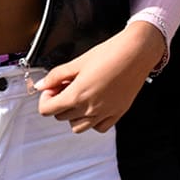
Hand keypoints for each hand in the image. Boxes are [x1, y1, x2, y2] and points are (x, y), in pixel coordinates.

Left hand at [36, 21, 165, 132]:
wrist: (137, 52)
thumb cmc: (111, 53)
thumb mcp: (78, 62)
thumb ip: (57, 75)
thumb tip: (42, 85)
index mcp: (77, 94)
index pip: (47, 110)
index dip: (45, 98)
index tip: (53, 88)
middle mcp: (90, 108)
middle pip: (61, 116)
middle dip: (59, 102)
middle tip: (67, 87)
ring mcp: (105, 112)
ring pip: (78, 126)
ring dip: (74, 114)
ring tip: (80, 97)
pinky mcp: (118, 113)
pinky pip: (99, 127)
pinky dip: (93, 121)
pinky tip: (95, 105)